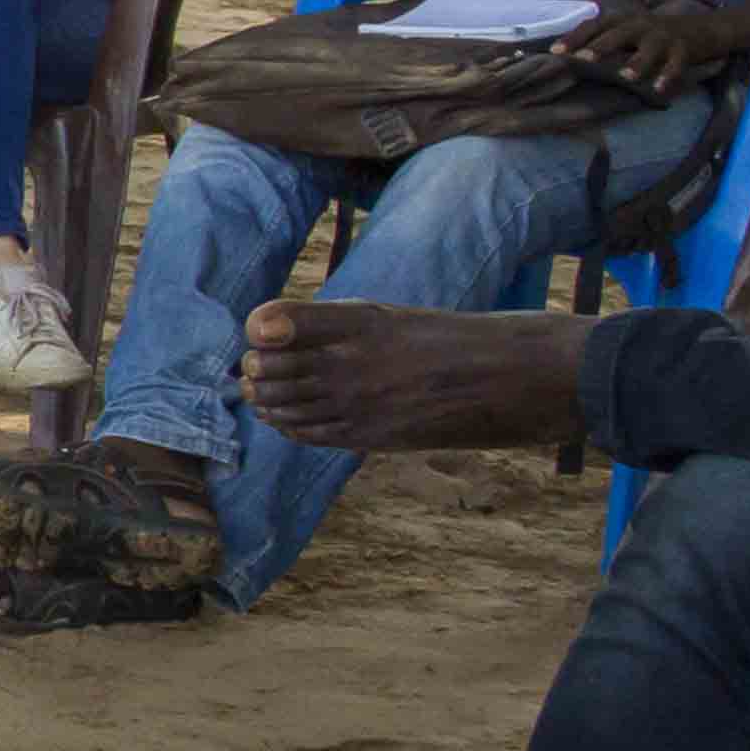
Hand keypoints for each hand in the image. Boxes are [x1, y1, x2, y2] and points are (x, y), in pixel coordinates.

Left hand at [243, 300, 596, 455]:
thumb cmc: (430, 340)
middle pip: (268, 368)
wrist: (495, 379)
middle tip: (254, 365)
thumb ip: (322, 323)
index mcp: (359, 322)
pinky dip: (285, 423)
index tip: (260, 330)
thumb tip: (262, 332)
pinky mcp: (367, 435)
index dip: (260, 325)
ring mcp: (359, 403)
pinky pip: (306, 433)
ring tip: (261, 390)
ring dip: (263, 397)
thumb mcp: (380, 315)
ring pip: (280, 404)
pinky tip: (284, 415)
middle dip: (254, 367)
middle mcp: (354, 363)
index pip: (280, 321)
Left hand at [568, 0, 739, 93]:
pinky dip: (668, 76)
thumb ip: (606, 40)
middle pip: (619, 33)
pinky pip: (676, 64)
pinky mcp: (685, 49)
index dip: (575, 36)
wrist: (706, 27)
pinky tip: (659, 89)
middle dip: (600, 45)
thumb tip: (568, 57)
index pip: (595, 24)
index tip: (554, 50)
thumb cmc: (655, 34)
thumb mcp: (630, 31)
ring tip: (625, 76)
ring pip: (649, 48)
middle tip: (583, 58)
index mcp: (624, 20)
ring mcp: (664, 36)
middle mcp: (642, 25)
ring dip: (637, 61)